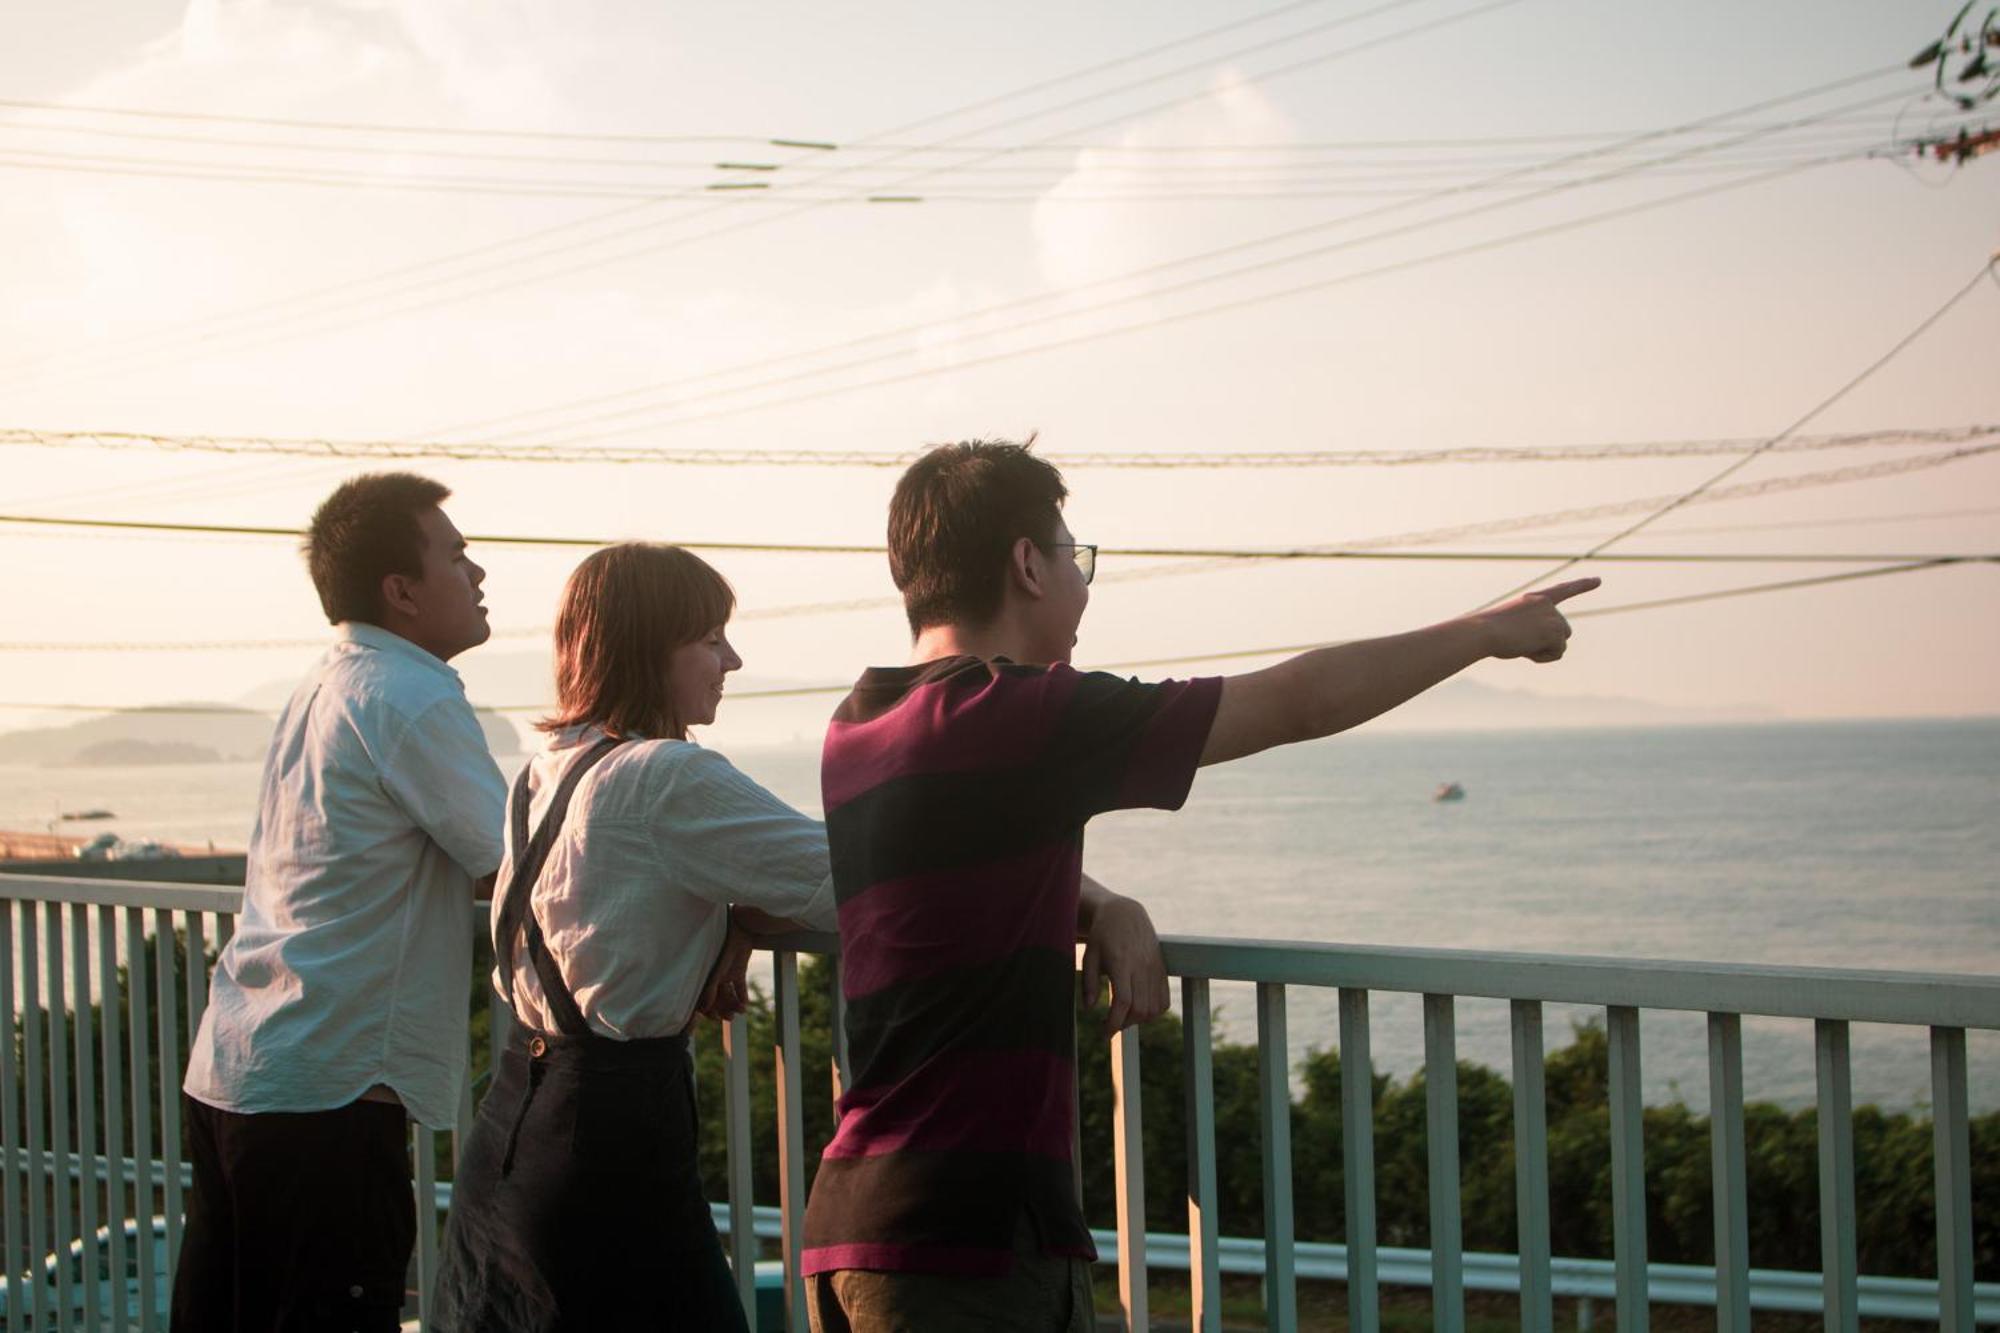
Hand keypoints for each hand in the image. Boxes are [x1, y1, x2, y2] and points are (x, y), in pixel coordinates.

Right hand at [696, 914, 754, 1021]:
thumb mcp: (713, 970)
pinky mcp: (738, 969)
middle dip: (722, 1009)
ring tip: (741, 1011)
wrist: (736, 926)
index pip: (703, 997)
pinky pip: (740, 986)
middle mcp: (712, 976)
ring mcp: (726, 973)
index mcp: (703, 976)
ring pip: (729, 994)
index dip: (708, 1009)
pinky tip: (745, 1004)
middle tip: (729, 1017)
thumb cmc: (719, 945)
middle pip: (717, 998)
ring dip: (734, 1004)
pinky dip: (742, 996)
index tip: (714, 1017)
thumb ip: (709, 990)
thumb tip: (703, 1010)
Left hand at [1079, 894, 1169, 1037]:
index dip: (1114, 1023)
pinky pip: (1164, 1000)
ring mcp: (1154, 968)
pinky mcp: (1162, 969)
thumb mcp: (1089, 956)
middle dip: (1125, 1024)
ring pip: (1154, 1008)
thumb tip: (1089, 1009)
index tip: (1104, 1034)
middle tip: (1110, 1025)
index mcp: (1121, 962)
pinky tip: (1140, 1010)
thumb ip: (1088, 982)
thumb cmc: (1102, 936)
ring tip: (1124, 1017)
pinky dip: (1154, 1012)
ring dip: (1139, 1020)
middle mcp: (1141, 966)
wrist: (1125, 913)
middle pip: (1140, 1008)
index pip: (1123, 1001)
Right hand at [1474, 577, 1599, 661]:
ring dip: (1545, 649)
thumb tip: (1544, 648)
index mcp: (1534, 598)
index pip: (1563, 590)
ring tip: (1522, 644)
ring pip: (1561, 642)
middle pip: (1563, 630)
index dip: (1582, 585)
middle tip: (1521, 641)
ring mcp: (1553, 616)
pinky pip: (1558, 652)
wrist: (1483, 631)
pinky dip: (1544, 657)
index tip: (1599, 581)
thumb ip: (1530, 632)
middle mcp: (1547, 605)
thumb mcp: (1509, 627)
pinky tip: (1527, 649)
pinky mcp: (1555, 631)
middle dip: (1548, 642)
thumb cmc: (1486, 632)